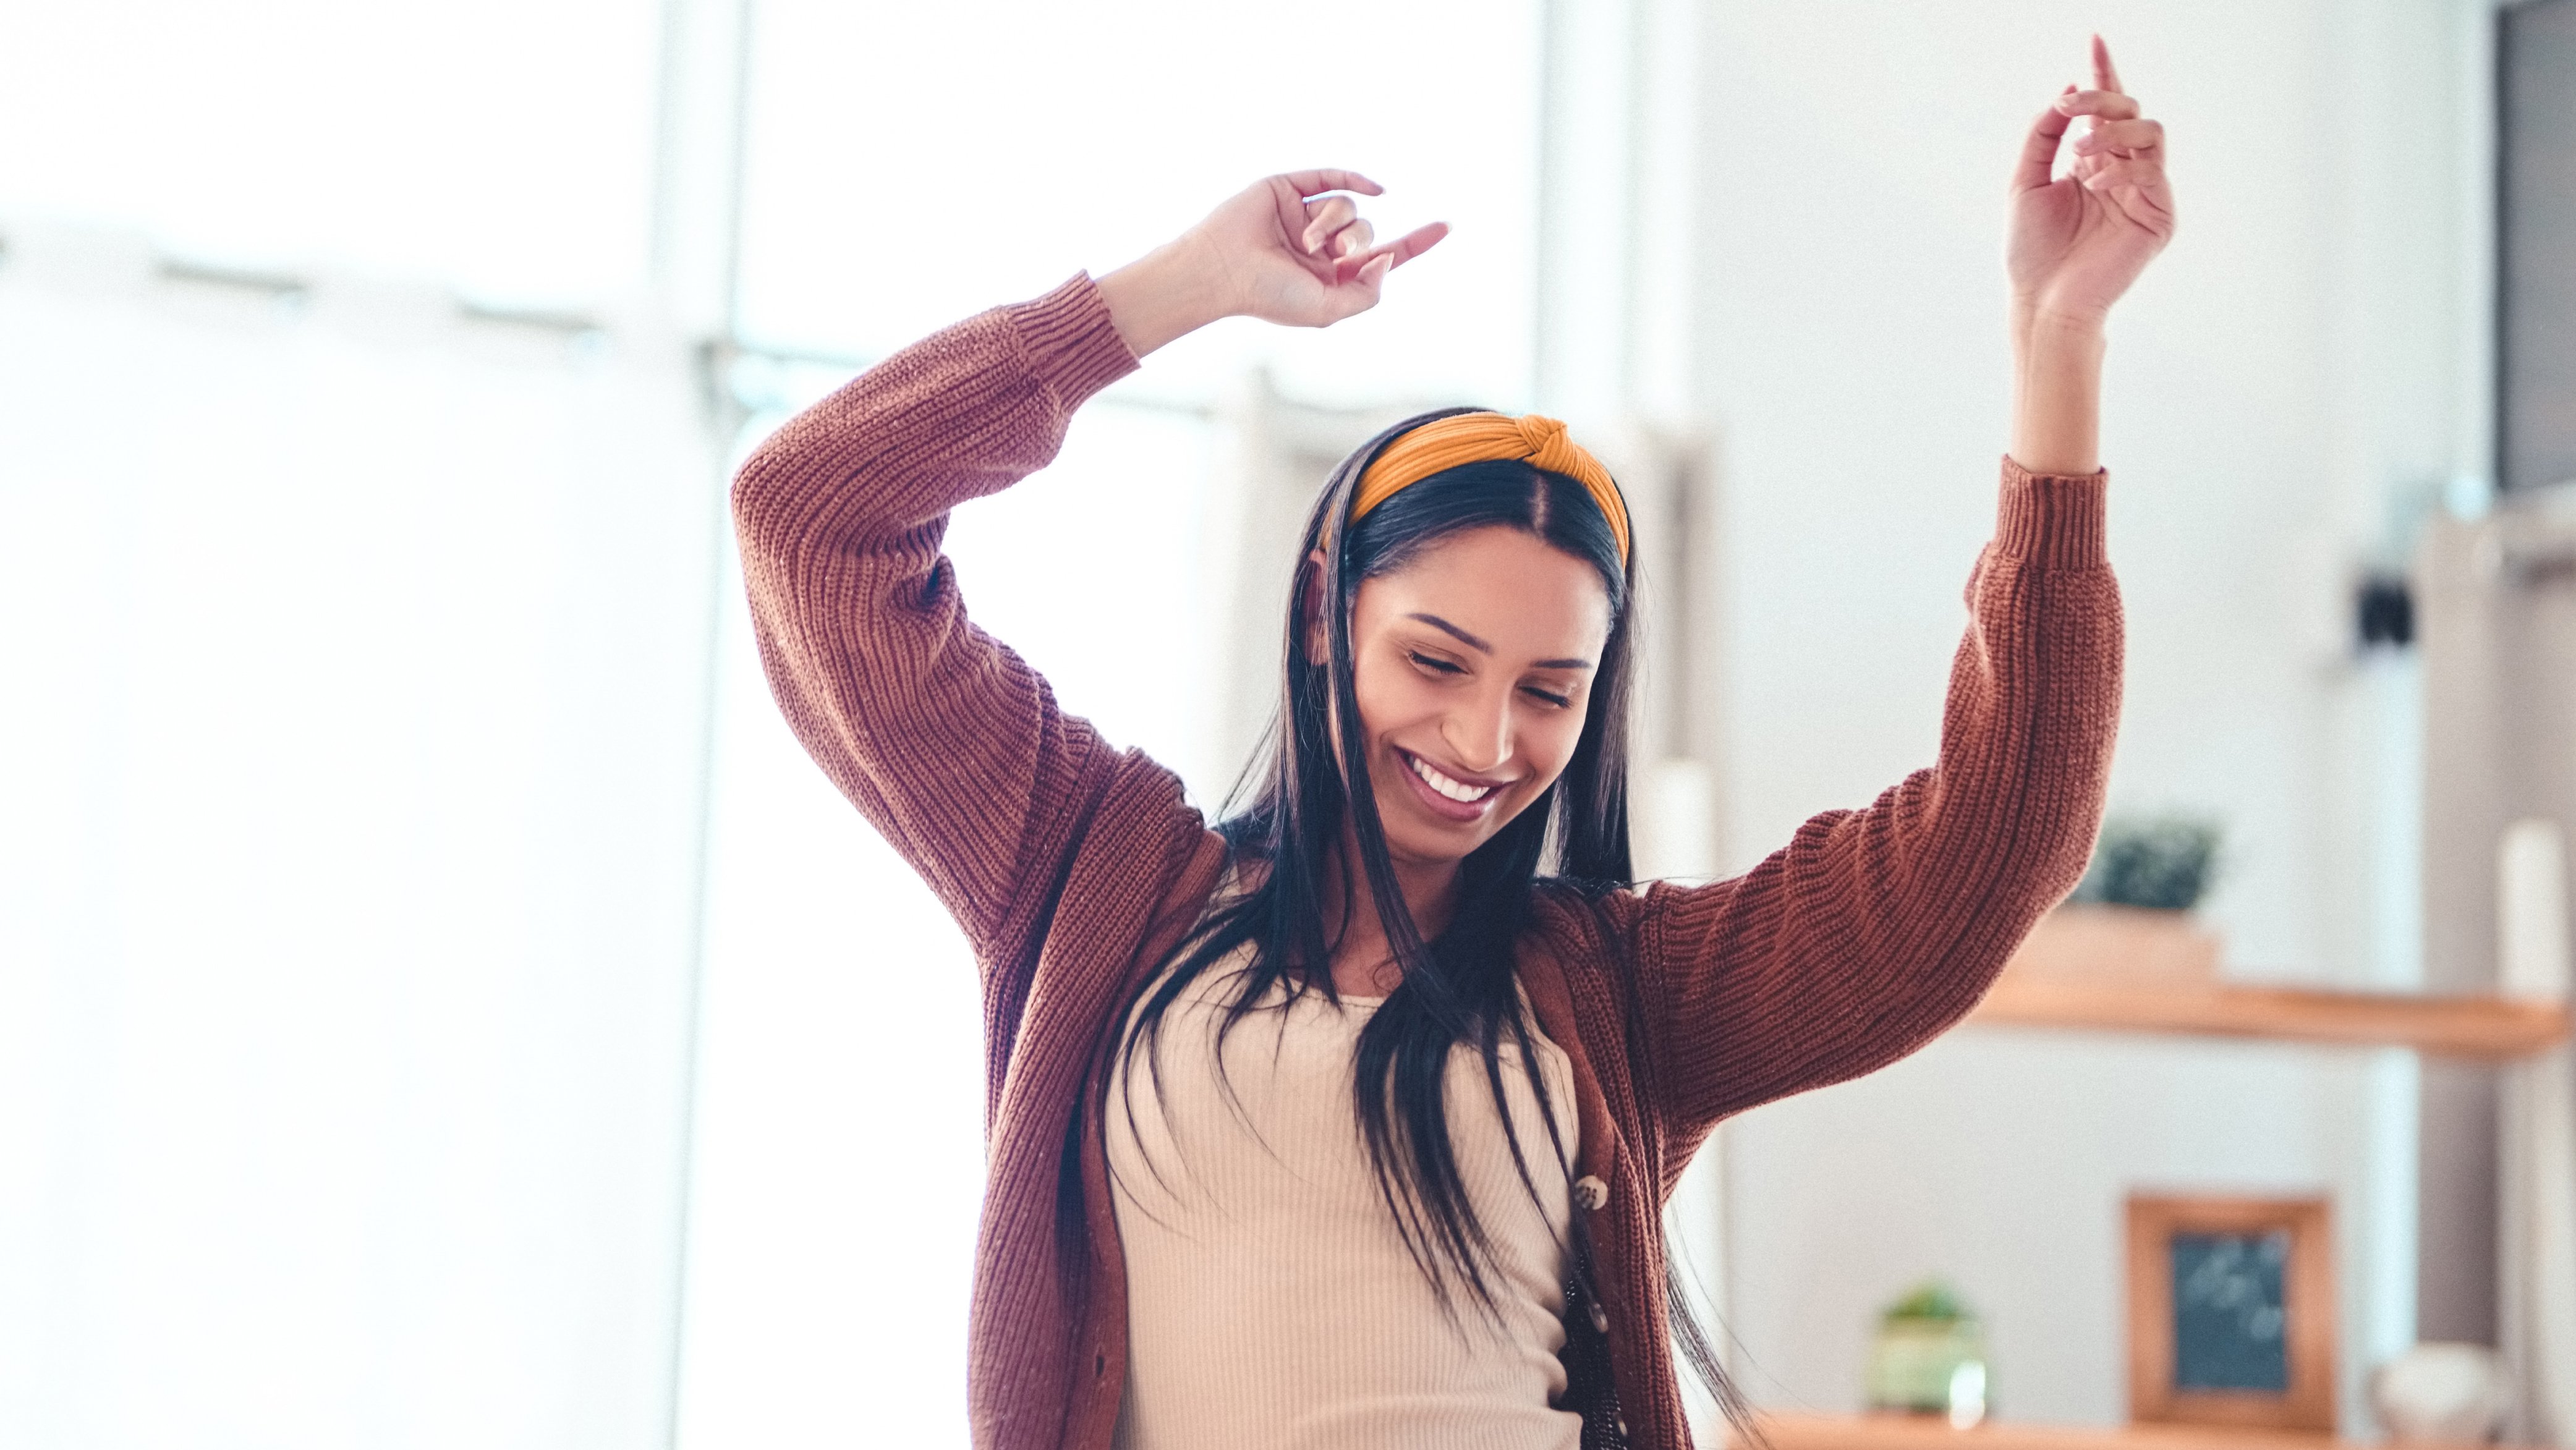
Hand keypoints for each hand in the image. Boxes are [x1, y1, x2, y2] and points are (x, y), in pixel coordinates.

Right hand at [1097, 171, 1447, 355]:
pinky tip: (1375, 189)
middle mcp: (1320, 245)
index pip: (1382, 256)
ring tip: (1303, 241)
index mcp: (1330, 276)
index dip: (1415, 243)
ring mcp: (1304, 215)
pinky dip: (1355, 179)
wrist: (1223, 271)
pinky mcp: (1289, 189)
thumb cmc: (1268, 296)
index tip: (1446, 226)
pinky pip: (1332, 177)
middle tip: (1336, 253)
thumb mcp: (1328, 309)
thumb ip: (1366, 293)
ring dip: (1334, 224)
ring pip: (1347, 208)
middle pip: (1365, 233)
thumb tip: (1387, 258)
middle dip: (1358, 242)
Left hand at [2007, 37, 2175, 335]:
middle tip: (2071, 107)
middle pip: (2131, 110)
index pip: (2106, 110)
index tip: (2094, 39)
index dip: (2103, 74)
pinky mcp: (2159, 216)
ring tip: (2079, 155)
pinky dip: (2120, 168)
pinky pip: (2152, 170)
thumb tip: (2067, 92)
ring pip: (2149, 131)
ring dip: (2111, 133)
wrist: (2041, 301)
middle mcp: (2123, 172)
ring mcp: (2145, 192)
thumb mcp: (2025, 181)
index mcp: (2093, 162)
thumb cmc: (2031, 251)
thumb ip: (2043, 135)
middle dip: (2101, 101)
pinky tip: (2094, 185)